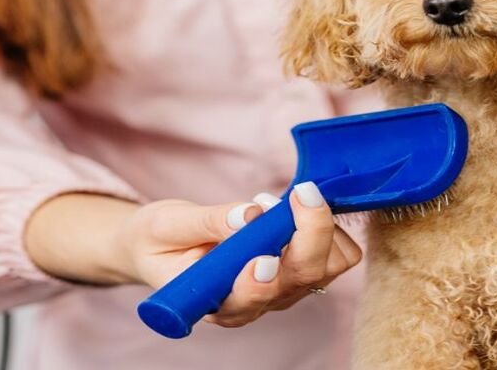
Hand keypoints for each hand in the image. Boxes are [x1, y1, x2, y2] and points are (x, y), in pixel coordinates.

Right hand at [25, 184, 361, 328]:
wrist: (161, 244)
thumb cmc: (160, 240)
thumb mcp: (169, 225)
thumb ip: (208, 223)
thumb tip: (250, 214)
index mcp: (217, 304)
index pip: (249, 302)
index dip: (261, 283)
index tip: (262, 255)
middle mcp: (257, 302)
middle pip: (304, 277)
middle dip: (310, 232)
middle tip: (298, 192)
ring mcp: (283, 287)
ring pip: (329, 265)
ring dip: (317, 225)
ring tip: (280, 200)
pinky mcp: (299, 268)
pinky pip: (336, 253)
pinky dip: (324, 223)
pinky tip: (291, 206)